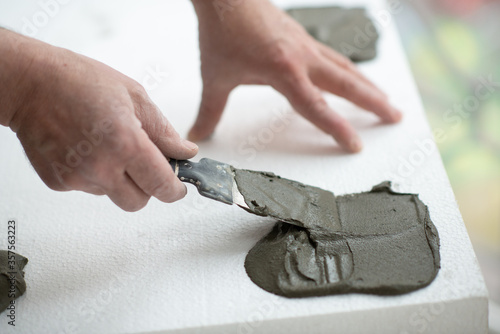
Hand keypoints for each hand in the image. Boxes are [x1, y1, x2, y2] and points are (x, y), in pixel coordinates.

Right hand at [0, 30, 197, 210]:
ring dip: (120, 179)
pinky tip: (87, 149)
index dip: (174, 189)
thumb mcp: (134, 96)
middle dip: (147, 187)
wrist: (29, 83)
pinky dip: (95, 175)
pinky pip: (90, 188)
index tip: (178, 186)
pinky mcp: (58, 182)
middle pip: (138, 202)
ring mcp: (77, 177)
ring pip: (114, 195)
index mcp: (125, 143)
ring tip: (107, 145)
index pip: (161, 185)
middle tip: (144, 163)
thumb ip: (163, 131)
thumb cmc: (79, 81)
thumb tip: (185, 152)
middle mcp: (101, 166)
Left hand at [190, 0, 401, 152]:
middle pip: (346, 82)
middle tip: (395, 116)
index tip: (355, 145)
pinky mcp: (301, 36)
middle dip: (373, 102)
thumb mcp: (215, 76)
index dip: (337, 128)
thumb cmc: (222, 30)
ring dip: (367, 84)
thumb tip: (197, 135)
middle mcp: (301, 56)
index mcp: (283, 70)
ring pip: (345, 66)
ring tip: (384, 99)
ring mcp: (305, 44)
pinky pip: (333, 56)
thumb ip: (210, 110)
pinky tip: (349, 76)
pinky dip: (348, 69)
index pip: (316, 106)